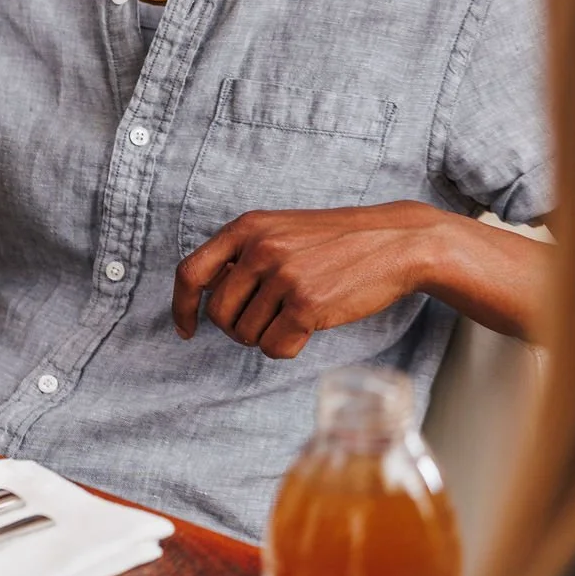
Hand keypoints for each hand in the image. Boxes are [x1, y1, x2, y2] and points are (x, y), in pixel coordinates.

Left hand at [172, 203, 438, 358]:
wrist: (392, 242)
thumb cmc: (334, 242)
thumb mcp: (281, 230)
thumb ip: (244, 255)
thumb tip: (207, 298)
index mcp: (246, 227)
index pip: (190, 272)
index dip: (182, 306)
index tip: (186, 329)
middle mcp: (260, 248)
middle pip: (218, 314)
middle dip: (237, 328)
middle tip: (266, 320)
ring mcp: (283, 276)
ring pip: (246, 335)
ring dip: (267, 336)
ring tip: (295, 315)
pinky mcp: (307, 304)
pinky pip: (275, 349)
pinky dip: (287, 348)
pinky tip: (308, 329)